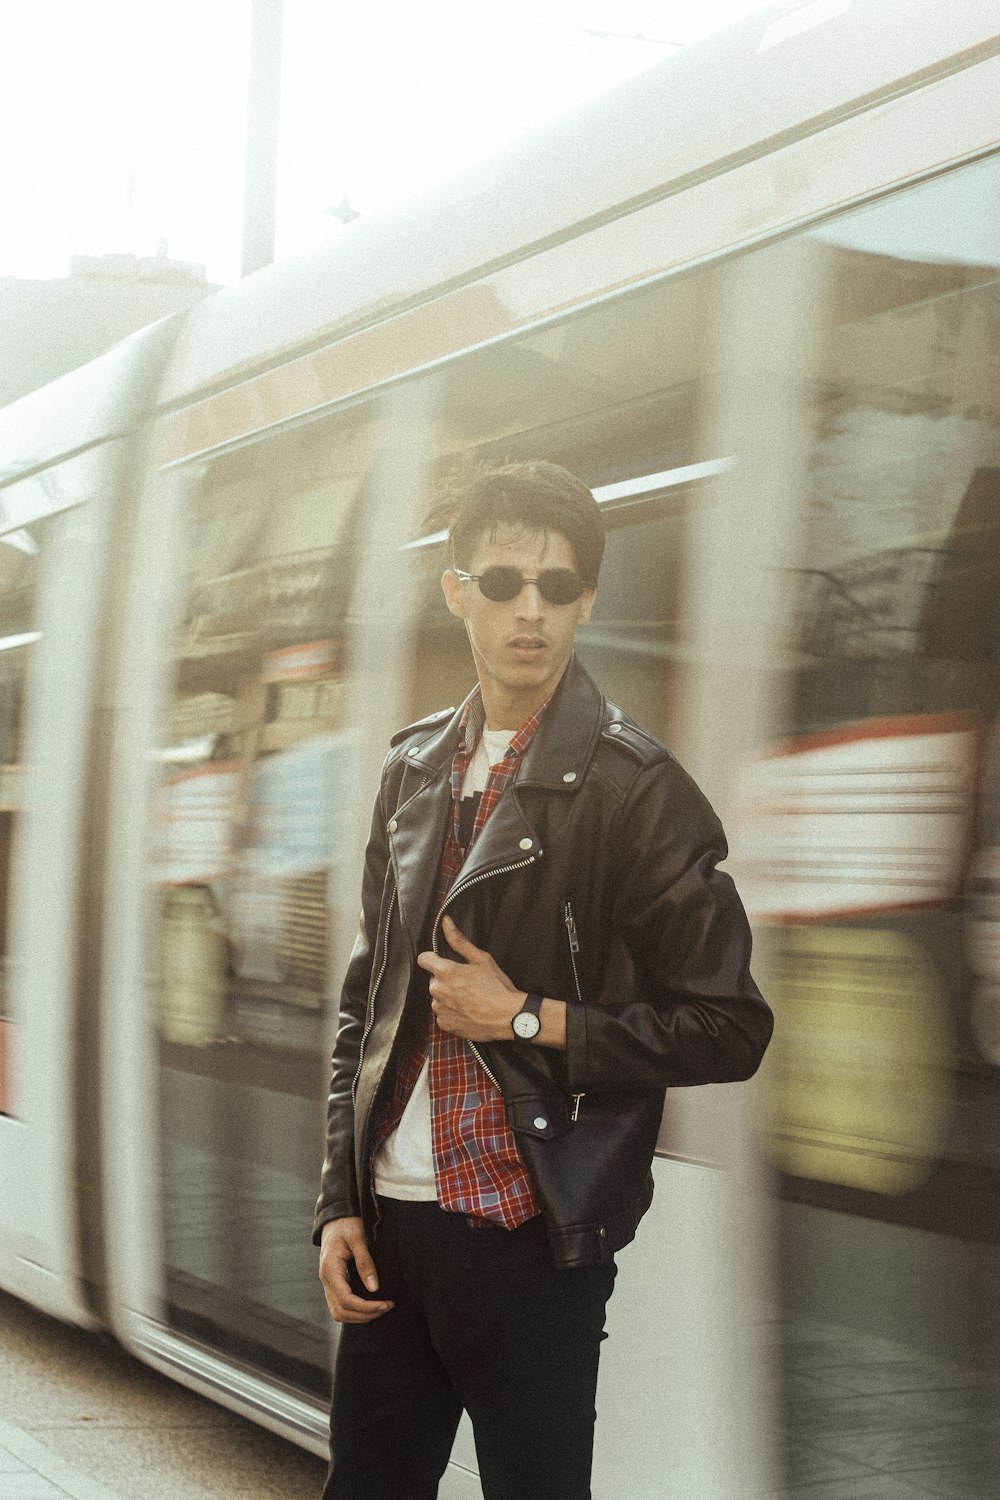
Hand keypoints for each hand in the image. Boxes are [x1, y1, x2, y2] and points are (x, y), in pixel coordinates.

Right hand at [319, 1217, 393, 1323]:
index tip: (385, 1304)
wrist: (335, 1218)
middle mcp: (326, 1280)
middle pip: (341, 1312)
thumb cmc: (347, 1223)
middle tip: (387, 1307)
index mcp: (330, 1269)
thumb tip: (374, 1288)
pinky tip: (371, 1305)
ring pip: (339, 1313)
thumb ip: (365, 1262)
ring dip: (360, 1316)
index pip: (345, 1300)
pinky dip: (356, 1311)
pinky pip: (341, 1305)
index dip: (366, 1307)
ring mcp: (328, 1283)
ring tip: (382, 1308)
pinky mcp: (334, 1284)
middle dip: (365, 1315)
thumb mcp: (358, 1237)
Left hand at [416, 915, 521, 1041]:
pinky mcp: (445, 1024)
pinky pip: (443, 1013)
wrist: (508, 1017)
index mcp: (445, 971)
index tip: (444, 961)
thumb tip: (445, 922)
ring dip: (448, 996)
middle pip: (433, 979)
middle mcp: (437, 990)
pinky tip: (468, 1010)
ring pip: (438, 997)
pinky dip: (452, 1011)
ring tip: (469, 998)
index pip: (423, 959)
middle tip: (466, 982)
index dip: (433, 958)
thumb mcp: (481, 958)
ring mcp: (439, 1009)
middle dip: (445, 978)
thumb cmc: (497, 987)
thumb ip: (459, 941)